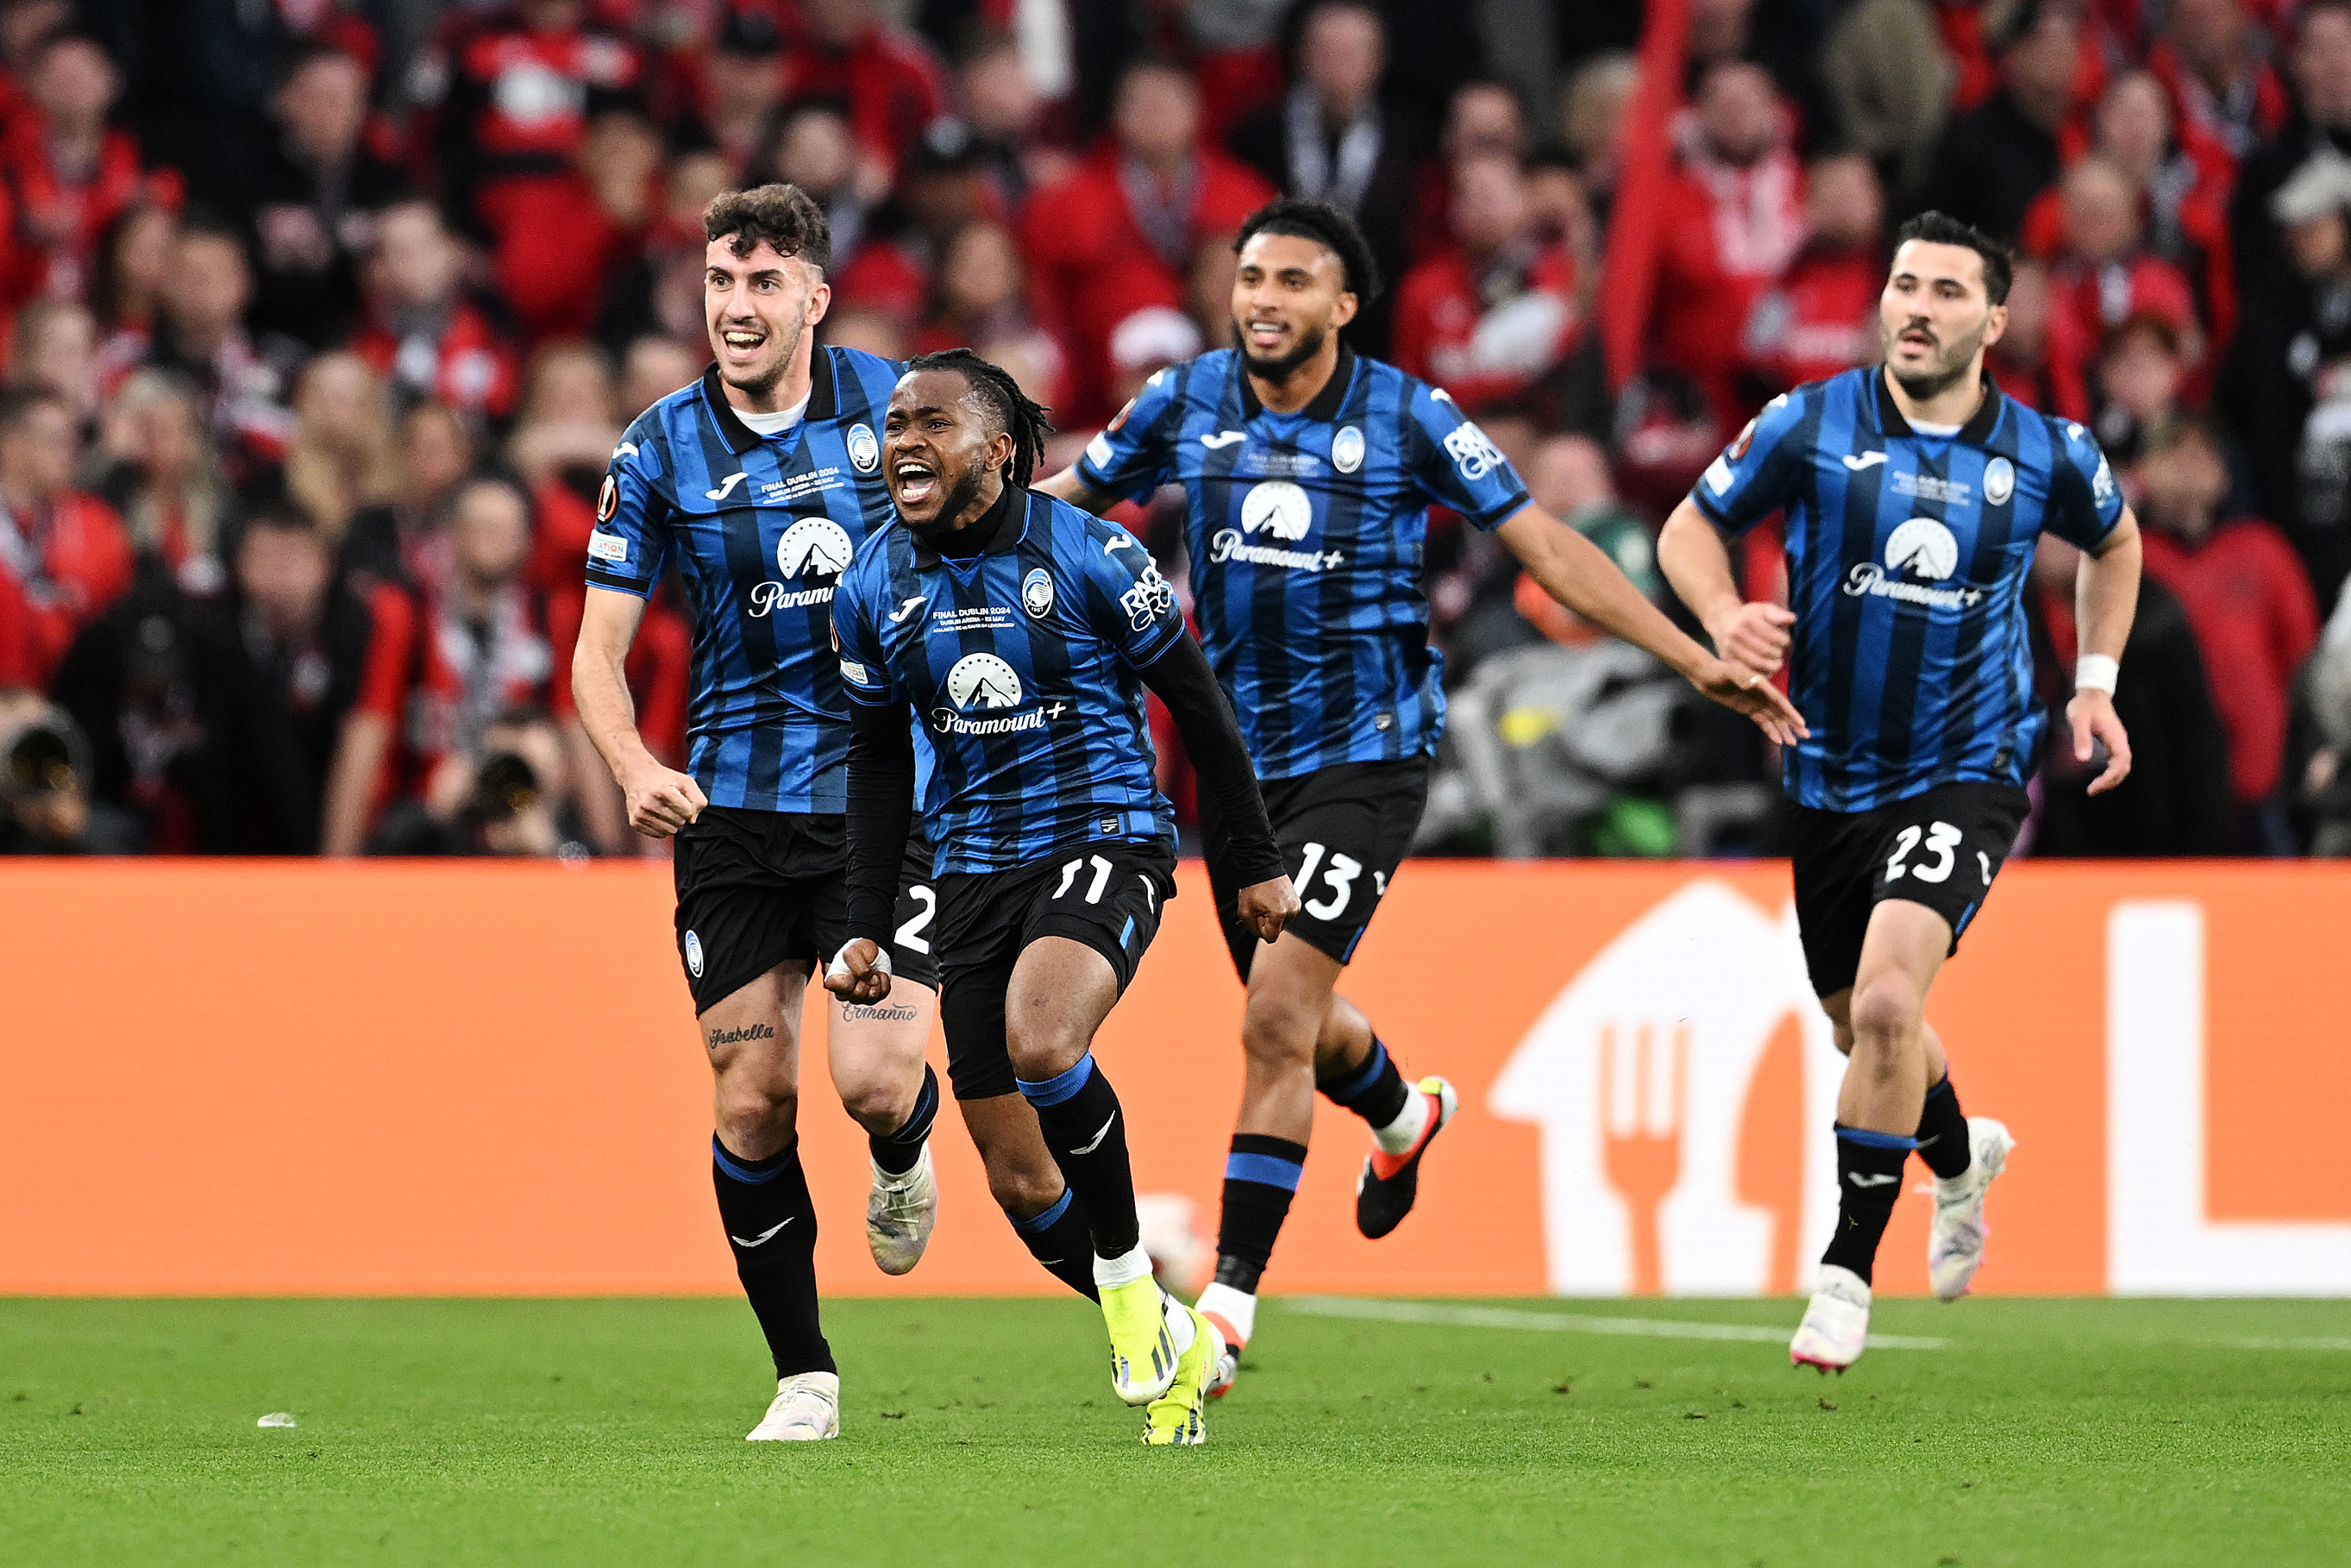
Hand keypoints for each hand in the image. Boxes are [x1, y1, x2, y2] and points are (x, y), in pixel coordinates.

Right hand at [617, 755, 706, 837]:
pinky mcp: (635, 822)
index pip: (688, 812)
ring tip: (665, 810)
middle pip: (679, 822)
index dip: (689, 807)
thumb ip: (697, 799)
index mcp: (663, 791)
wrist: (636, 774)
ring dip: (672, 823)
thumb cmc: (663, 778)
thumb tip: (692, 819)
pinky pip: (658, 835)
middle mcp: (649, 803)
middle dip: (681, 815)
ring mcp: (640, 814)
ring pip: (669, 831)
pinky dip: (662, 828)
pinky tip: (657, 816)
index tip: (683, 800)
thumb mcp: (685, 781)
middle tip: (672, 804)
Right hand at [823, 938, 893, 1003]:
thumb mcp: (853, 951)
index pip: (845, 987)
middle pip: (859, 993)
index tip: (853, 967)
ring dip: (876, 978)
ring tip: (871, 971)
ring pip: (872, 996)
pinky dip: (883, 980)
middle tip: (864, 968)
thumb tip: (871, 981)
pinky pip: (883, 993)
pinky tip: (877, 975)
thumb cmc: (858, 951)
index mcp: (834, 982)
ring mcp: (859, 998)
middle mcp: (845, 993)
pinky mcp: (872, 998)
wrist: (871, 953)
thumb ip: (858, 966)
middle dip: (866, 977)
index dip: (853, 976)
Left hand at [1236, 874, 1300, 943]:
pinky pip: (1286, 913)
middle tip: (1260, 908)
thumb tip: (1263, 935)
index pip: (1271, 938)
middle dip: (1267, 923)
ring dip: (1273, 916)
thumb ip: (1253, 929)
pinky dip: (1278, 910)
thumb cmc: (1252, 888)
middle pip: (1277, 930)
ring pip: (1282, 922)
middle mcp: (1290, 912)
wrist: (1261, 867)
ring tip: (1266, 901)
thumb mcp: (1245, 912)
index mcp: (1278, 915)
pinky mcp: (1296, 901)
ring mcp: (1295, 906)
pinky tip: (1272, 899)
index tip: (1257, 918)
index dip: (1260, 930)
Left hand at [1691, 657, 1809, 747]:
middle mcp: (1763, 694)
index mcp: (1763, 685)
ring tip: (1793, 743)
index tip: (1801, 723)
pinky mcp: (1749, 709)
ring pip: (1774, 719)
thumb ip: (1742, 678)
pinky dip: (1770, 730)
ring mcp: (1757, 702)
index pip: (1780, 701)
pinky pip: (1763, 722)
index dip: (1791, 713)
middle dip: (1793, 724)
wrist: (1707, 675)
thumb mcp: (1730, 673)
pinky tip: (1778, 740)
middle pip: (1781, 712)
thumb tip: (1755, 683)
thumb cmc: (1719, 671)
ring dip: (1784, 730)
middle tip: (1805, 736)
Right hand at [1705, 601, 1794, 677]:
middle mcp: (1737, 634)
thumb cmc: (1749, 616)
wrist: (1723, 621)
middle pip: (1766, 651)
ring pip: (1757, 663)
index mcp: (1748, 620)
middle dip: (1778, 653)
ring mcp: (1730, 648)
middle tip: (1780, 653)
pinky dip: (1759, 673)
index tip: (1786, 641)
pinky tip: (1765, 670)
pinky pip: (1747, 672)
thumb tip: (1792, 619)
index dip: (1784, 641)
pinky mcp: (1727, 660)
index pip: (1773, 636)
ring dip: (1771, 665)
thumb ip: (1778, 614)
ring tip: (1776, 663)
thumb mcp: (1764, 609)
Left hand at [2069, 688, 2131, 794]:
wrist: (2092, 693)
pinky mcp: (2112, 743)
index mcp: (2116, 737)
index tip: (2095, 785)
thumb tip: (2083, 760)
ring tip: (2094, 788)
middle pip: (2124, 768)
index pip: (2121, 762)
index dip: (2111, 776)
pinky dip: (2110, 773)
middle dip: (2110, 782)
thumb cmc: (2084, 705)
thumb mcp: (2079, 720)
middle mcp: (2120, 741)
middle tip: (2092, 791)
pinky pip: (2116, 762)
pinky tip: (2098, 778)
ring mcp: (2117, 742)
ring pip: (2121, 766)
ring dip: (2111, 779)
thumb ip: (2081, 738)